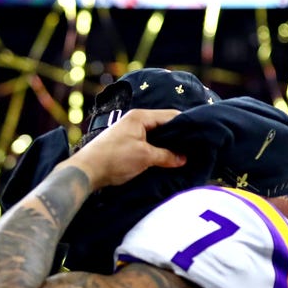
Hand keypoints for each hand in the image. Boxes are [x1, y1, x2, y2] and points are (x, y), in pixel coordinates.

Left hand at [62, 108, 185, 188]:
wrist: (86, 171)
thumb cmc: (114, 159)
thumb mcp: (145, 157)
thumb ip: (167, 155)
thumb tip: (183, 158)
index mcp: (140, 116)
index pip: (171, 116)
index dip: (187, 125)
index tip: (201, 135)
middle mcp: (135, 120)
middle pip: (164, 125)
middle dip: (178, 136)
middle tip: (195, 147)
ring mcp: (129, 132)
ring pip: (156, 135)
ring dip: (168, 144)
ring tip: (184, 155)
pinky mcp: (125, 144)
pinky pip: (147, 143)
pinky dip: (157, 149)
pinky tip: (166, 159)